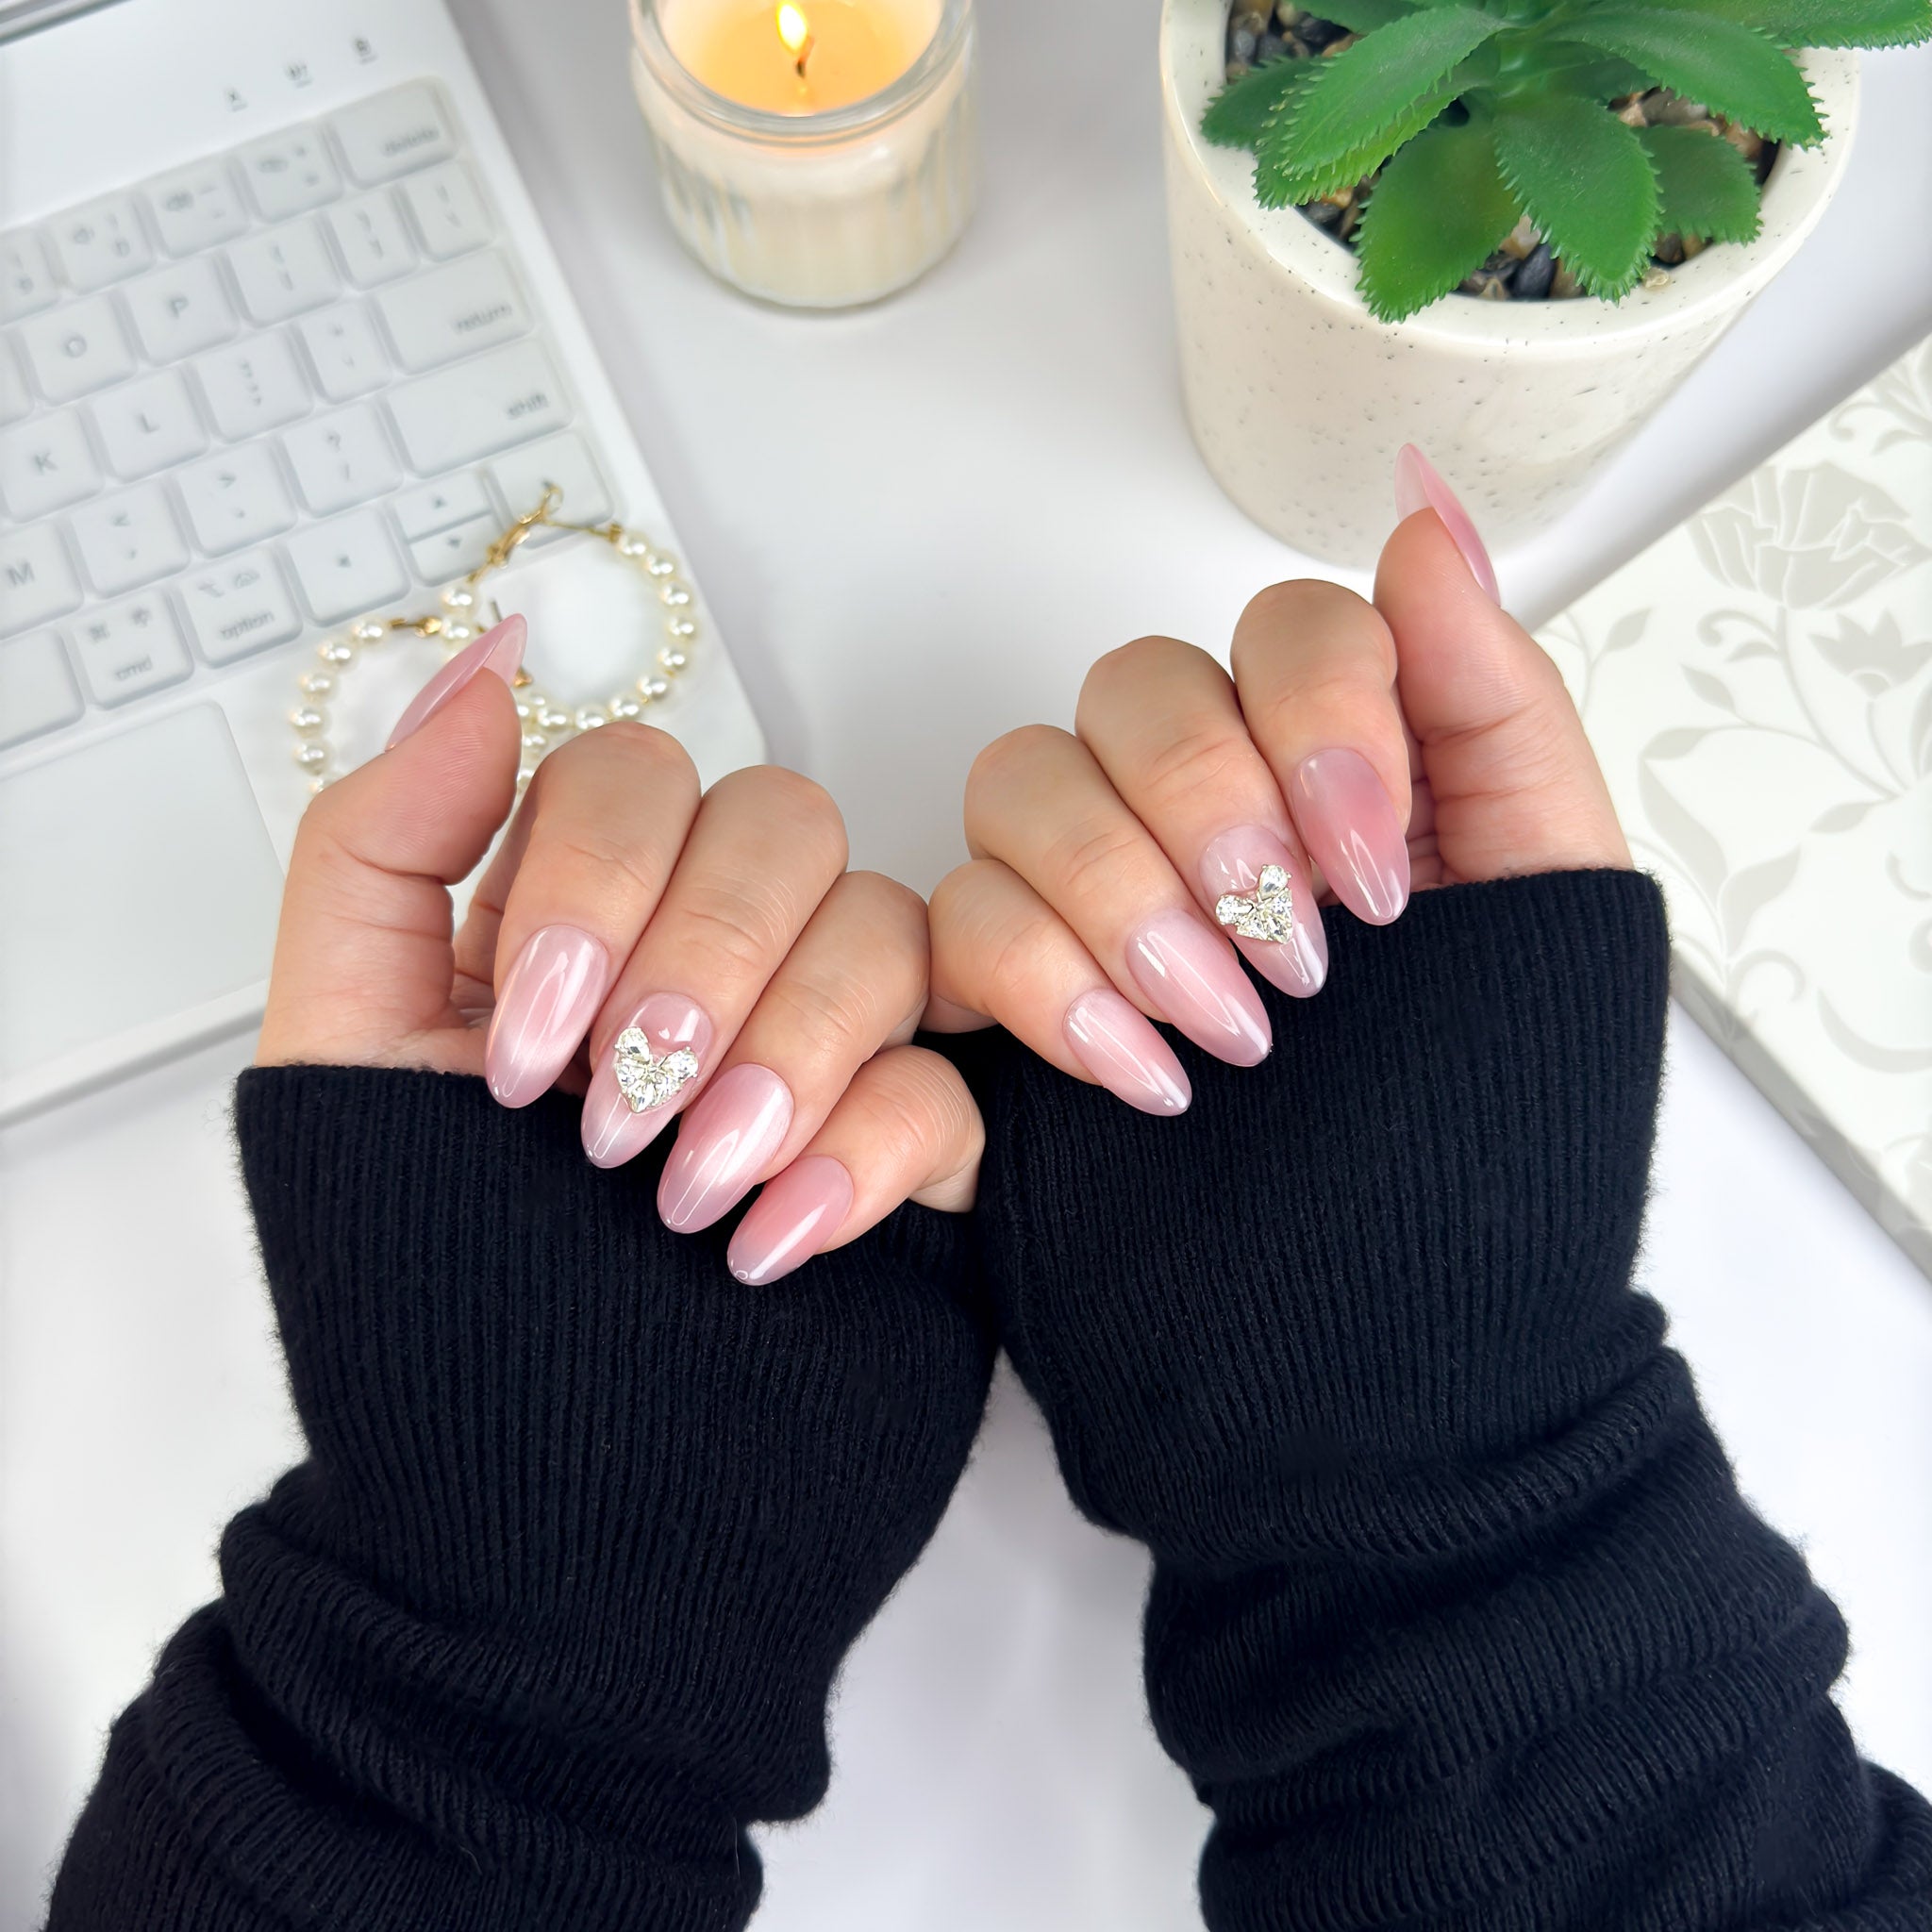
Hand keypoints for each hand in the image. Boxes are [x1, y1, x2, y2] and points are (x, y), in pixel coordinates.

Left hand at [259, 615, 979, 1279]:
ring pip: (887, 931)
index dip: (600, 879)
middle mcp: (701, 967)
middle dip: (706, 958)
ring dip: (790, 1054)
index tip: (525, 1045)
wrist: (534, 1525)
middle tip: (616, 1114)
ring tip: (685, 1195)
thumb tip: (486, 668)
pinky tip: (765, 1247)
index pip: (639, 776)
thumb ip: (381, 844)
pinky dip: (863, 1158)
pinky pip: (950, 1088)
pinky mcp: (908, 1162)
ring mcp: (815, 1056)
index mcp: (569, 926)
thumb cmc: (425, 1303)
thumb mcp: (341, 1060)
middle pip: (787, 823)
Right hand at [926, 474, 1629, 1110]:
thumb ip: (1495, 702)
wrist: (1400, 1313)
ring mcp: (1094, 894)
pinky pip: (954, 916)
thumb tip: (1428, 517)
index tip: (1373, 880)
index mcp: (1336, 765)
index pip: (1285, 631)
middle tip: (1298, 966)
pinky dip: (1042, 986)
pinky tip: (1143, 1076)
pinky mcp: (1007, 992)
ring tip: (1226, 1034)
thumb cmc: (1487, 1114)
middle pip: (1133, 687)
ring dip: (1120, 899)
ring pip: (1020, 779)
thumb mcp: (1547, 902)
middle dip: (1209, 816)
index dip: (1318, 723)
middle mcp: (1203, 806)